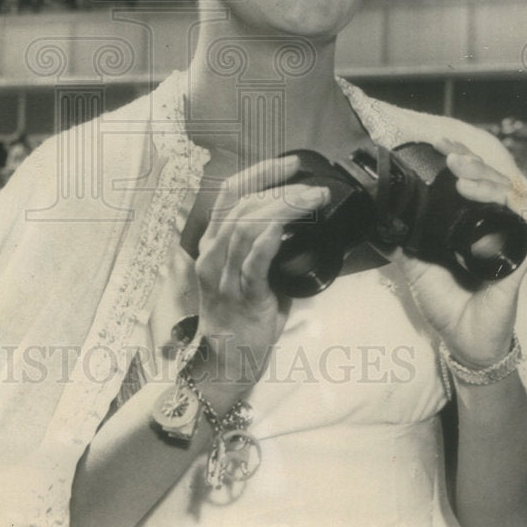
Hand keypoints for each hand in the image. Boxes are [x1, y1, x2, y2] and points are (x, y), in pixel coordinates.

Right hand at [193, 154, 329, 395]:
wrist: (226, 363)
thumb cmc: (240, 318)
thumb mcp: (243, 273)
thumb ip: (260, 247)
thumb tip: (298, 224)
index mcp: (213, 243)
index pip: (230, 193)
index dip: (260, 172)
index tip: (291, 163)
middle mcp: (213, 254)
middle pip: (243, 205)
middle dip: (282, 189)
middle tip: (314, 187)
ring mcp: (224, 275)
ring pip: (248, 227)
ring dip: (284, 208)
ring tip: (312, 200)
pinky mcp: (241, 296)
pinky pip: (253, 262)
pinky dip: (269, 240)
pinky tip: (285, 227)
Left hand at [376, 137, 526, 367]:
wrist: (462, 340)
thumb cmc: (447, 304)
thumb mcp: (416, 266)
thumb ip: (399, 242)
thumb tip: (374, 222)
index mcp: (474, 221)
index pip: (475, 178)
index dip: (464, 156)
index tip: (441, 144)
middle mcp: (496, 226)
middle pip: (495, 180)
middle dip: (474, 162)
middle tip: (452, 157)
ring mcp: (511, 241)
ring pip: (513, 196)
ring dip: (489, 182)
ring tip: (463, 177)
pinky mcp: (521, 261)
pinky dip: (519, 212)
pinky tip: (502, 201)